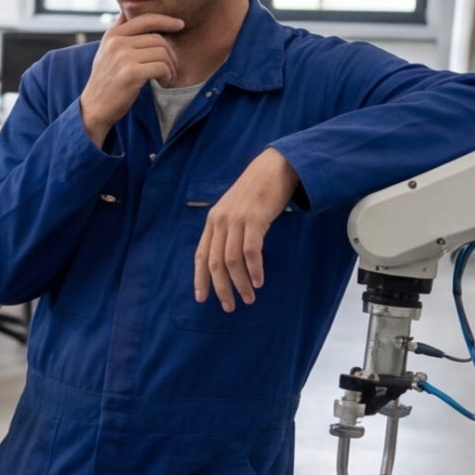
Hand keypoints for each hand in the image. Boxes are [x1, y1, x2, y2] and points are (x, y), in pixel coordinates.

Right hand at [77, 13, 184, 144]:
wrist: (94, 106)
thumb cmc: (107, 79)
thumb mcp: (107, 51)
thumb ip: (119, 31)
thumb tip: (126, 8)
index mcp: (112, 34)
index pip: (145, 19)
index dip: (166, 20)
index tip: (180, 24)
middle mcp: (116, 42)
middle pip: (158, 39)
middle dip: (170, 54)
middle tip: (170, 68)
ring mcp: (122, 57)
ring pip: (162, 53)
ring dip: (170, 67)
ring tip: (166, 77)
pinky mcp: (130, 73)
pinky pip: (161, 67)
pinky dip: (167, 76)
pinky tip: (163, 83)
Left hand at [194, 148, 298, 310]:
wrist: (274, 168)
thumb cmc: (257, 192)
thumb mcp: (236, 211)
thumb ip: (229, 231)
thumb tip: (229, 260)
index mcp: (212, 221)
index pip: (201, 255)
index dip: (200, 278)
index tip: (202, 298)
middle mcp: (220, 221)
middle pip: (215, 263)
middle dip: (220, 288)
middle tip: (229, 306)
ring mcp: (236, 220)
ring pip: (232, 261)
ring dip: (240, 283)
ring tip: (248, 298)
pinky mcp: (255, 219)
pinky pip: (251, 251)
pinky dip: (254, 269)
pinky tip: (259, 281)